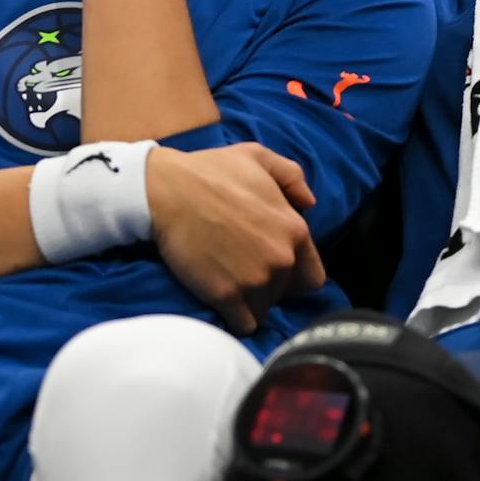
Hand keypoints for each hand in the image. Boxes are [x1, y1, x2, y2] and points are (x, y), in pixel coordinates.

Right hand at [147, 144, 326, 335]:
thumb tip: (309, 204)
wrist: (167, 191)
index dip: (295, 275)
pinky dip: (236, 318)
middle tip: (245, 270)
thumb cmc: (210, 170)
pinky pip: (244, 324)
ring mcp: (254, 280)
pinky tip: (224, 303)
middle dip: (270, 286)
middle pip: (286, 293)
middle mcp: (282, 259)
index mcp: (295, 230)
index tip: (275, 269)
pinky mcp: (226, 296)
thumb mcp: (258, 156)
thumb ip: (292, 177)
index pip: (313, 276)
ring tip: (230, 282)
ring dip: (251, 301)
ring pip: (264, 309)